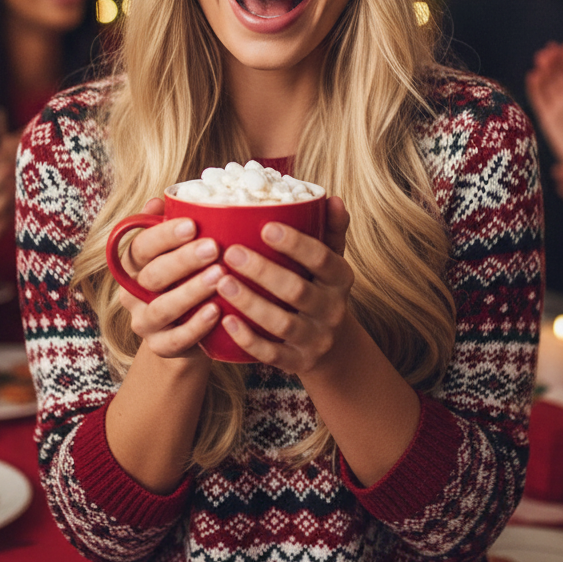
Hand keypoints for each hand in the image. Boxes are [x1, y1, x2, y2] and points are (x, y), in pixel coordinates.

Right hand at [115, 197, 221, 360]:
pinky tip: (217, 312)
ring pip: (162, 308)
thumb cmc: (185, 276)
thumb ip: (169, 224)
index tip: (193, 224)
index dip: (165, 235)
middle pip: (153, 275)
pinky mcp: (160, 346)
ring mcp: (144, 321)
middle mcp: (133, 292)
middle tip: (213, 248)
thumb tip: (160, 199)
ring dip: (191, 291)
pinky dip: (195, 326)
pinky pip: (174, 339)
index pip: (142, 245)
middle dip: (183, 260)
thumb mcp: (178, 248)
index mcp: (135, 262)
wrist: (186, 330)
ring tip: (219, 277)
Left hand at [215, 196, 354, 375]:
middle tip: (231, 252)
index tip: (266, 226)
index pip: (322, 258)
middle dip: (264, 272)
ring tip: (222, 281)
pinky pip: (272, 354)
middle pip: (298, 291)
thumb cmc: (320, 288)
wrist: (331, 346)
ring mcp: (315, 339)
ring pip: (282, 324)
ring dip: (251, 303)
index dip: (296, 243)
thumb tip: (332, 198)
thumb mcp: (331, 259)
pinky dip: (248, 339)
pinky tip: (226, 321)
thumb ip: (330, 229)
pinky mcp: (297, 362)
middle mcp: (332, 310)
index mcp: (340, 278)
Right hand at [526, 42, 562, 172]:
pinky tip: (533, 75)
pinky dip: (535, 88)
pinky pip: (539, 100)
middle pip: (560, 75)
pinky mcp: (548, 119)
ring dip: (544, 71)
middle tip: (550, 49)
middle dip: (555, 62)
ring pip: (548, 85)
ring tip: (541, 58)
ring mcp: (559, 109)